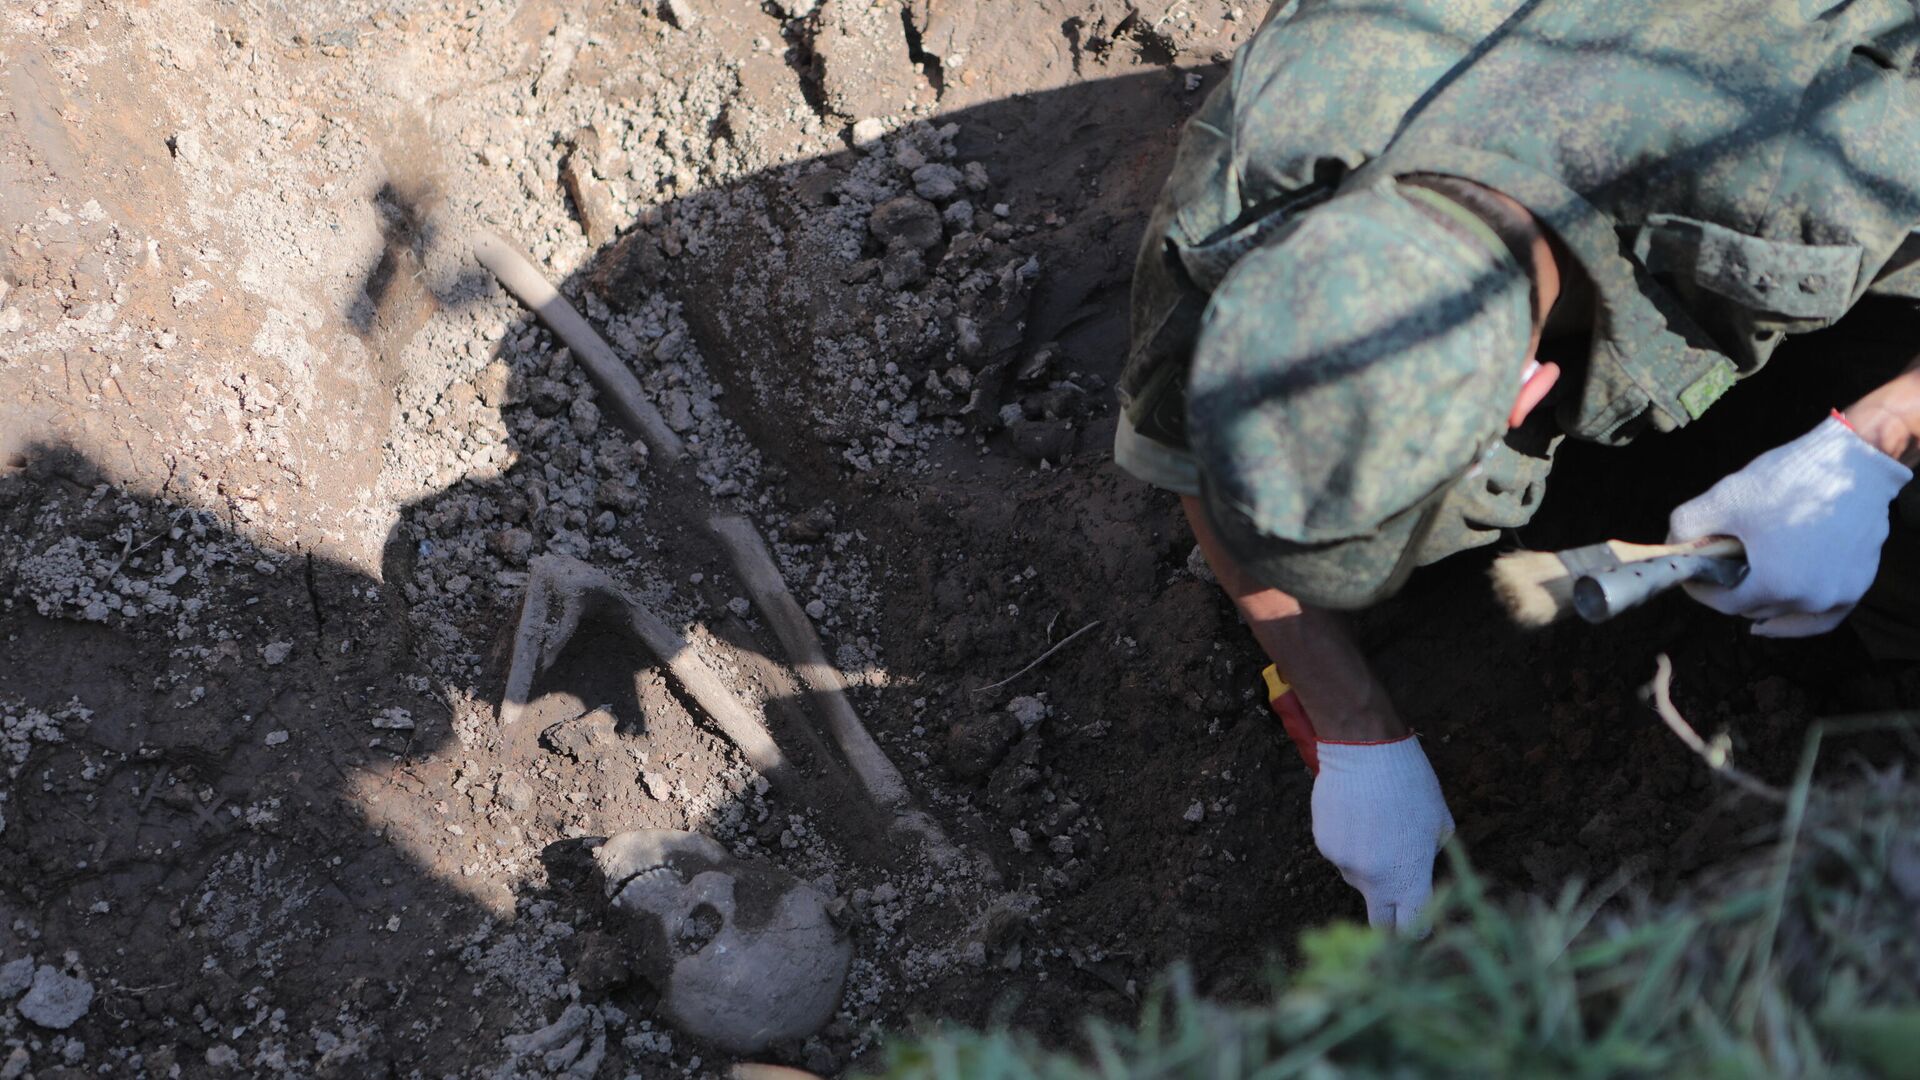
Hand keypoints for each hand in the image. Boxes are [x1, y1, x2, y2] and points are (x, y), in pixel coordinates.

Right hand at [1311, 736, 1453, 932]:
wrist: (1365, 752)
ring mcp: (1344, 863)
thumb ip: (1430, 858)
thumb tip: (1420, 872)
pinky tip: (1357, 817)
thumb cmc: (1412, 785)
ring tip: (1376, 829)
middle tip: (1396, 900)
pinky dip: (1349, 845)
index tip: (1418, 925)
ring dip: (1368, 869)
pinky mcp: (1324, 845)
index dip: (1417, 930)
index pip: (1412, 928)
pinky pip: (1340, 856)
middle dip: (1389, 919)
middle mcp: (1373, 879)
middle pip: (1379, 922)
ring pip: (1358, 880)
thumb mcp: (1440, 824)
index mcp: (1409, 878)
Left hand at [1668, 416, 1911, 636]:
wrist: (1853, 461)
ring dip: (1763, 603)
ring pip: (1787, 614)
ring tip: (1746, 587)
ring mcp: (1838, 594)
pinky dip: (1800, 619)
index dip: (1703, 590)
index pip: (1724, 602)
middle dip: (1732, 590)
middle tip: (1720, 567)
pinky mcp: (1859, 584)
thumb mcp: (1724, 498)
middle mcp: (1809, 599)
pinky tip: (1779, 618)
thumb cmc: (1789, 479)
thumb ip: (1687, 526)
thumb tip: (1673, 545)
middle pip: (1756, 607)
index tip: (1693, 575)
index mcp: (1774, 584)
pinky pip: (1824, 617)